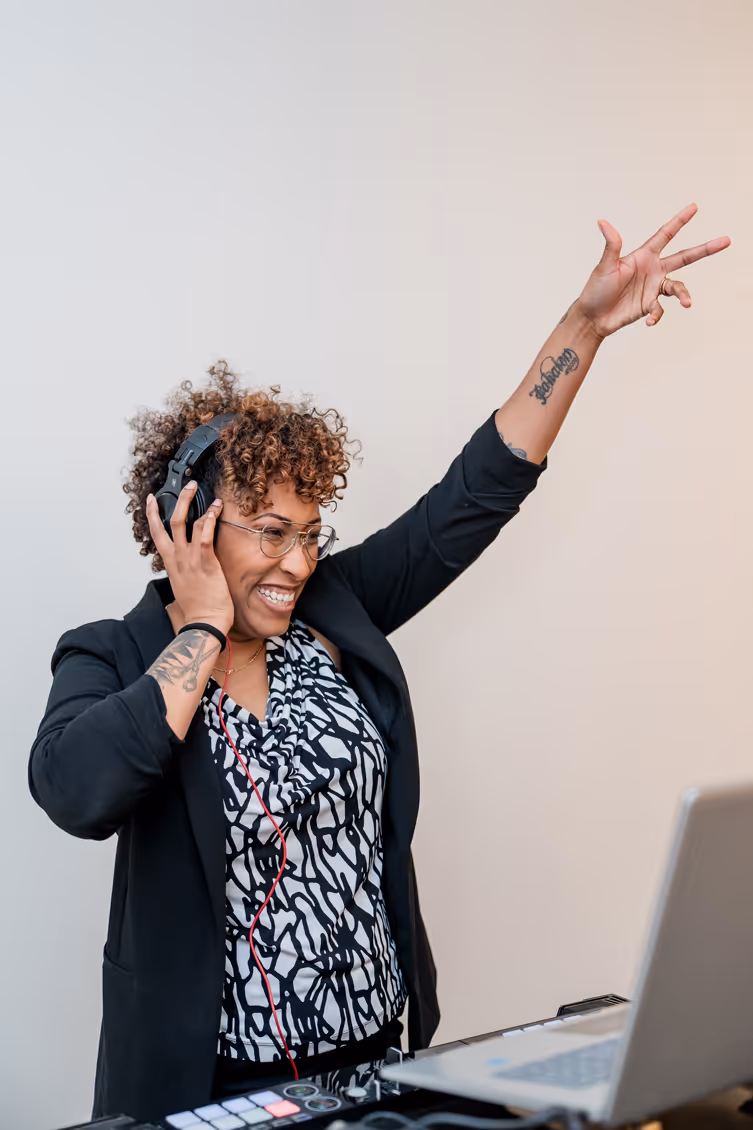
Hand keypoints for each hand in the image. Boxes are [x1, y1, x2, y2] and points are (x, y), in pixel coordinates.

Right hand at [145, 483, 233, 634]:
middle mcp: (177, 557)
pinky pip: (205, 534)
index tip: (152, 500)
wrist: (204, 621)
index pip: (157, 532)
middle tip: (187, 486)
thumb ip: (184, 569)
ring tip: (210, 495)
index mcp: (171, 562)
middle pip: (171, 521)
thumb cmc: (198, 606)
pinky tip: (217, 510)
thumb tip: (189, 562)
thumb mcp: (184, 584)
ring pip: (187, 522)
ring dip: (198, 504)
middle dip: (178, 500)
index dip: (153, 514)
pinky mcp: (205, 561)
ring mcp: (190, 558)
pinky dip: (210, 519)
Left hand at [575, 203, 729, 338]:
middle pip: (684, 257)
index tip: (694, 207)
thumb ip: (611, 246)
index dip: (680, 221)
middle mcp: (653, 270)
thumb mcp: (604, 267)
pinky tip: (648, 321)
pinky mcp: (650, 306)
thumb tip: (603, 222)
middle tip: (726, 241)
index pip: (665, 234)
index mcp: (644, 256)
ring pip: (678, 287)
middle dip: (705, 249)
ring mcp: (653, 288)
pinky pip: (661, 310)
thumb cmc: (595, 290)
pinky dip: (657, 316)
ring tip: (687, 302)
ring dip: (683, 295)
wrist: (592, 318)